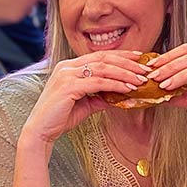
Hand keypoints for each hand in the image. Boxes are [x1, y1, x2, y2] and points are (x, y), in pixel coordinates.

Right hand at [20, 51, 149, 145]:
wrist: (40, 131)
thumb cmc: (59, 118)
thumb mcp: (84, 105)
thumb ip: (98, 97)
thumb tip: (117, 97)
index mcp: (69, 67)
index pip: (100, 55)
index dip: (121, 55)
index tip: (139, 58)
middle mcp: (67, 67)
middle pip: (104, 58)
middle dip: (127, 62)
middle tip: (145, 68)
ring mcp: (67, 75)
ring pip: (103, 68)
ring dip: (125, 73)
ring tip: (141, 80)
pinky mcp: (69, 87)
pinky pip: (98, 83)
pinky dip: (115, 85)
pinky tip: (128, 89)